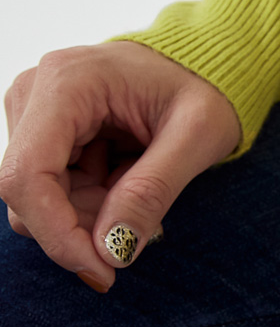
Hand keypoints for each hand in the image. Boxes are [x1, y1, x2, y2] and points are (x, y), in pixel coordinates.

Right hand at [1, 41, 241, 298]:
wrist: (204, 56)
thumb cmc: (206, 84)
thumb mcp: (197, 136)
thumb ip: (151, 191)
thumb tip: (111, 250)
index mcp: (66, 82)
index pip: (27, 176)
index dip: (56, 234)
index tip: (102, 270)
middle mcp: (35, 92)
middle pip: (26, 194)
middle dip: (81, 228)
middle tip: (144, 226)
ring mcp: (32, 111)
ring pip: (36, 200)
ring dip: (88, 216)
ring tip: (140, 189)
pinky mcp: (41, 131)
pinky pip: (49, 191)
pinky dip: (89, 204)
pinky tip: (125, 182)